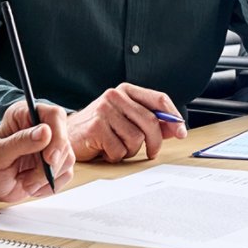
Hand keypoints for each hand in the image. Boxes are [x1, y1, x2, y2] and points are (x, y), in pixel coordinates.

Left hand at [0, 101, 74, 201]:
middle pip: (64, 139)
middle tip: (30, 180)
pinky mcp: (58, 161)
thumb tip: (46, 132)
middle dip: (50, 164)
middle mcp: (41, 126)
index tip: (49, 158)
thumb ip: (20, 141)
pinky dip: (50, 184)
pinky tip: (33, 185)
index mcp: (24, 115)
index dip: (57, 135)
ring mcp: (52, 145)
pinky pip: (67, 172)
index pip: (54, 115)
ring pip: (67, 158)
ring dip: (46, 177)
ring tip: (25, 182)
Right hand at [70, 83, 186, 162]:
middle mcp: (115, 96)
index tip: (181, 132)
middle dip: (156, 142)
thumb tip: (176, 129)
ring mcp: (104, 110)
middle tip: (152, 152)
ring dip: (130, 150)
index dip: (173, 117)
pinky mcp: (96, 127)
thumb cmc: (98, 127)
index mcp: (126, 91)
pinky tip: (106, 151)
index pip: (159, 99)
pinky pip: (120, 150)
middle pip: (151, 121)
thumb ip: (150, 121)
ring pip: (136, 138)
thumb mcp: (125, 119)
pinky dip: (116, 156)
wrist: (66, 134)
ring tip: (118, 147)